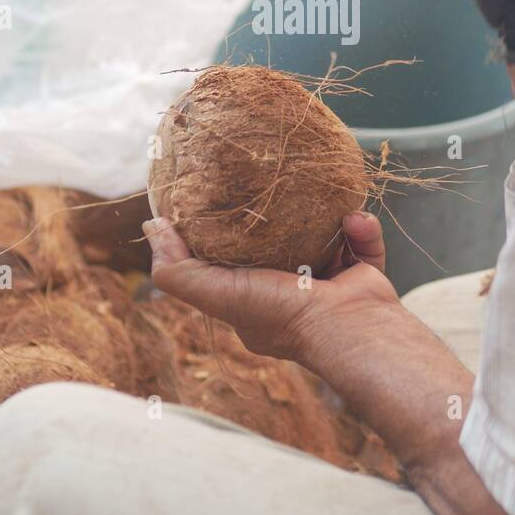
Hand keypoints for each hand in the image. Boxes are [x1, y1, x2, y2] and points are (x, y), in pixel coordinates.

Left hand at [142, 210, 399, 363]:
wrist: (351, 328)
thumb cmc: (282, 313)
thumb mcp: (216, 293)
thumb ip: (179, 268)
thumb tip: (151, 226)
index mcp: (257, 303)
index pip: (237, 264)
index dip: (230, 236)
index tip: (226, 202)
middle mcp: (293, 295)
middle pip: (284, 246)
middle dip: (284, 220)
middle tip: (279, 186)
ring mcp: (330, 285)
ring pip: (327, 238)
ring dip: (327, 218)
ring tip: (323, 195)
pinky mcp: (363, 275)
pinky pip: (362, 242)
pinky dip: (361, 230)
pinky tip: (353, 216)